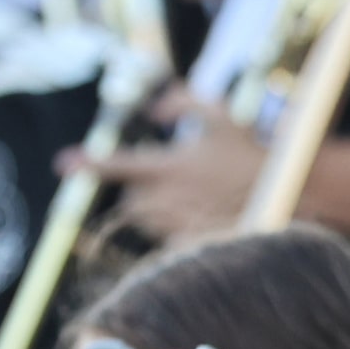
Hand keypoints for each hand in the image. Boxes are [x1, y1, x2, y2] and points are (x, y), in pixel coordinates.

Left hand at [75, 91, 264, 240]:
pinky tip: (200, 218)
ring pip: (147, 220)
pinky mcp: (191, 246)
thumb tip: (156, 109)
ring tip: (189, 200)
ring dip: (156, 210)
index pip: (117, 165)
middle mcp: (168, 199)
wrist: (286, 197)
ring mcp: (179, 225)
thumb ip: (183, 102)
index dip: (88, 164)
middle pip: (132, 199)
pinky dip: (174, 229)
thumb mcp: (221, 116)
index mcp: (169, 166)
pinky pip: (167, 240)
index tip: (63, 164)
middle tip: (170, 184)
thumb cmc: (252, 155)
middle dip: (142, 191)